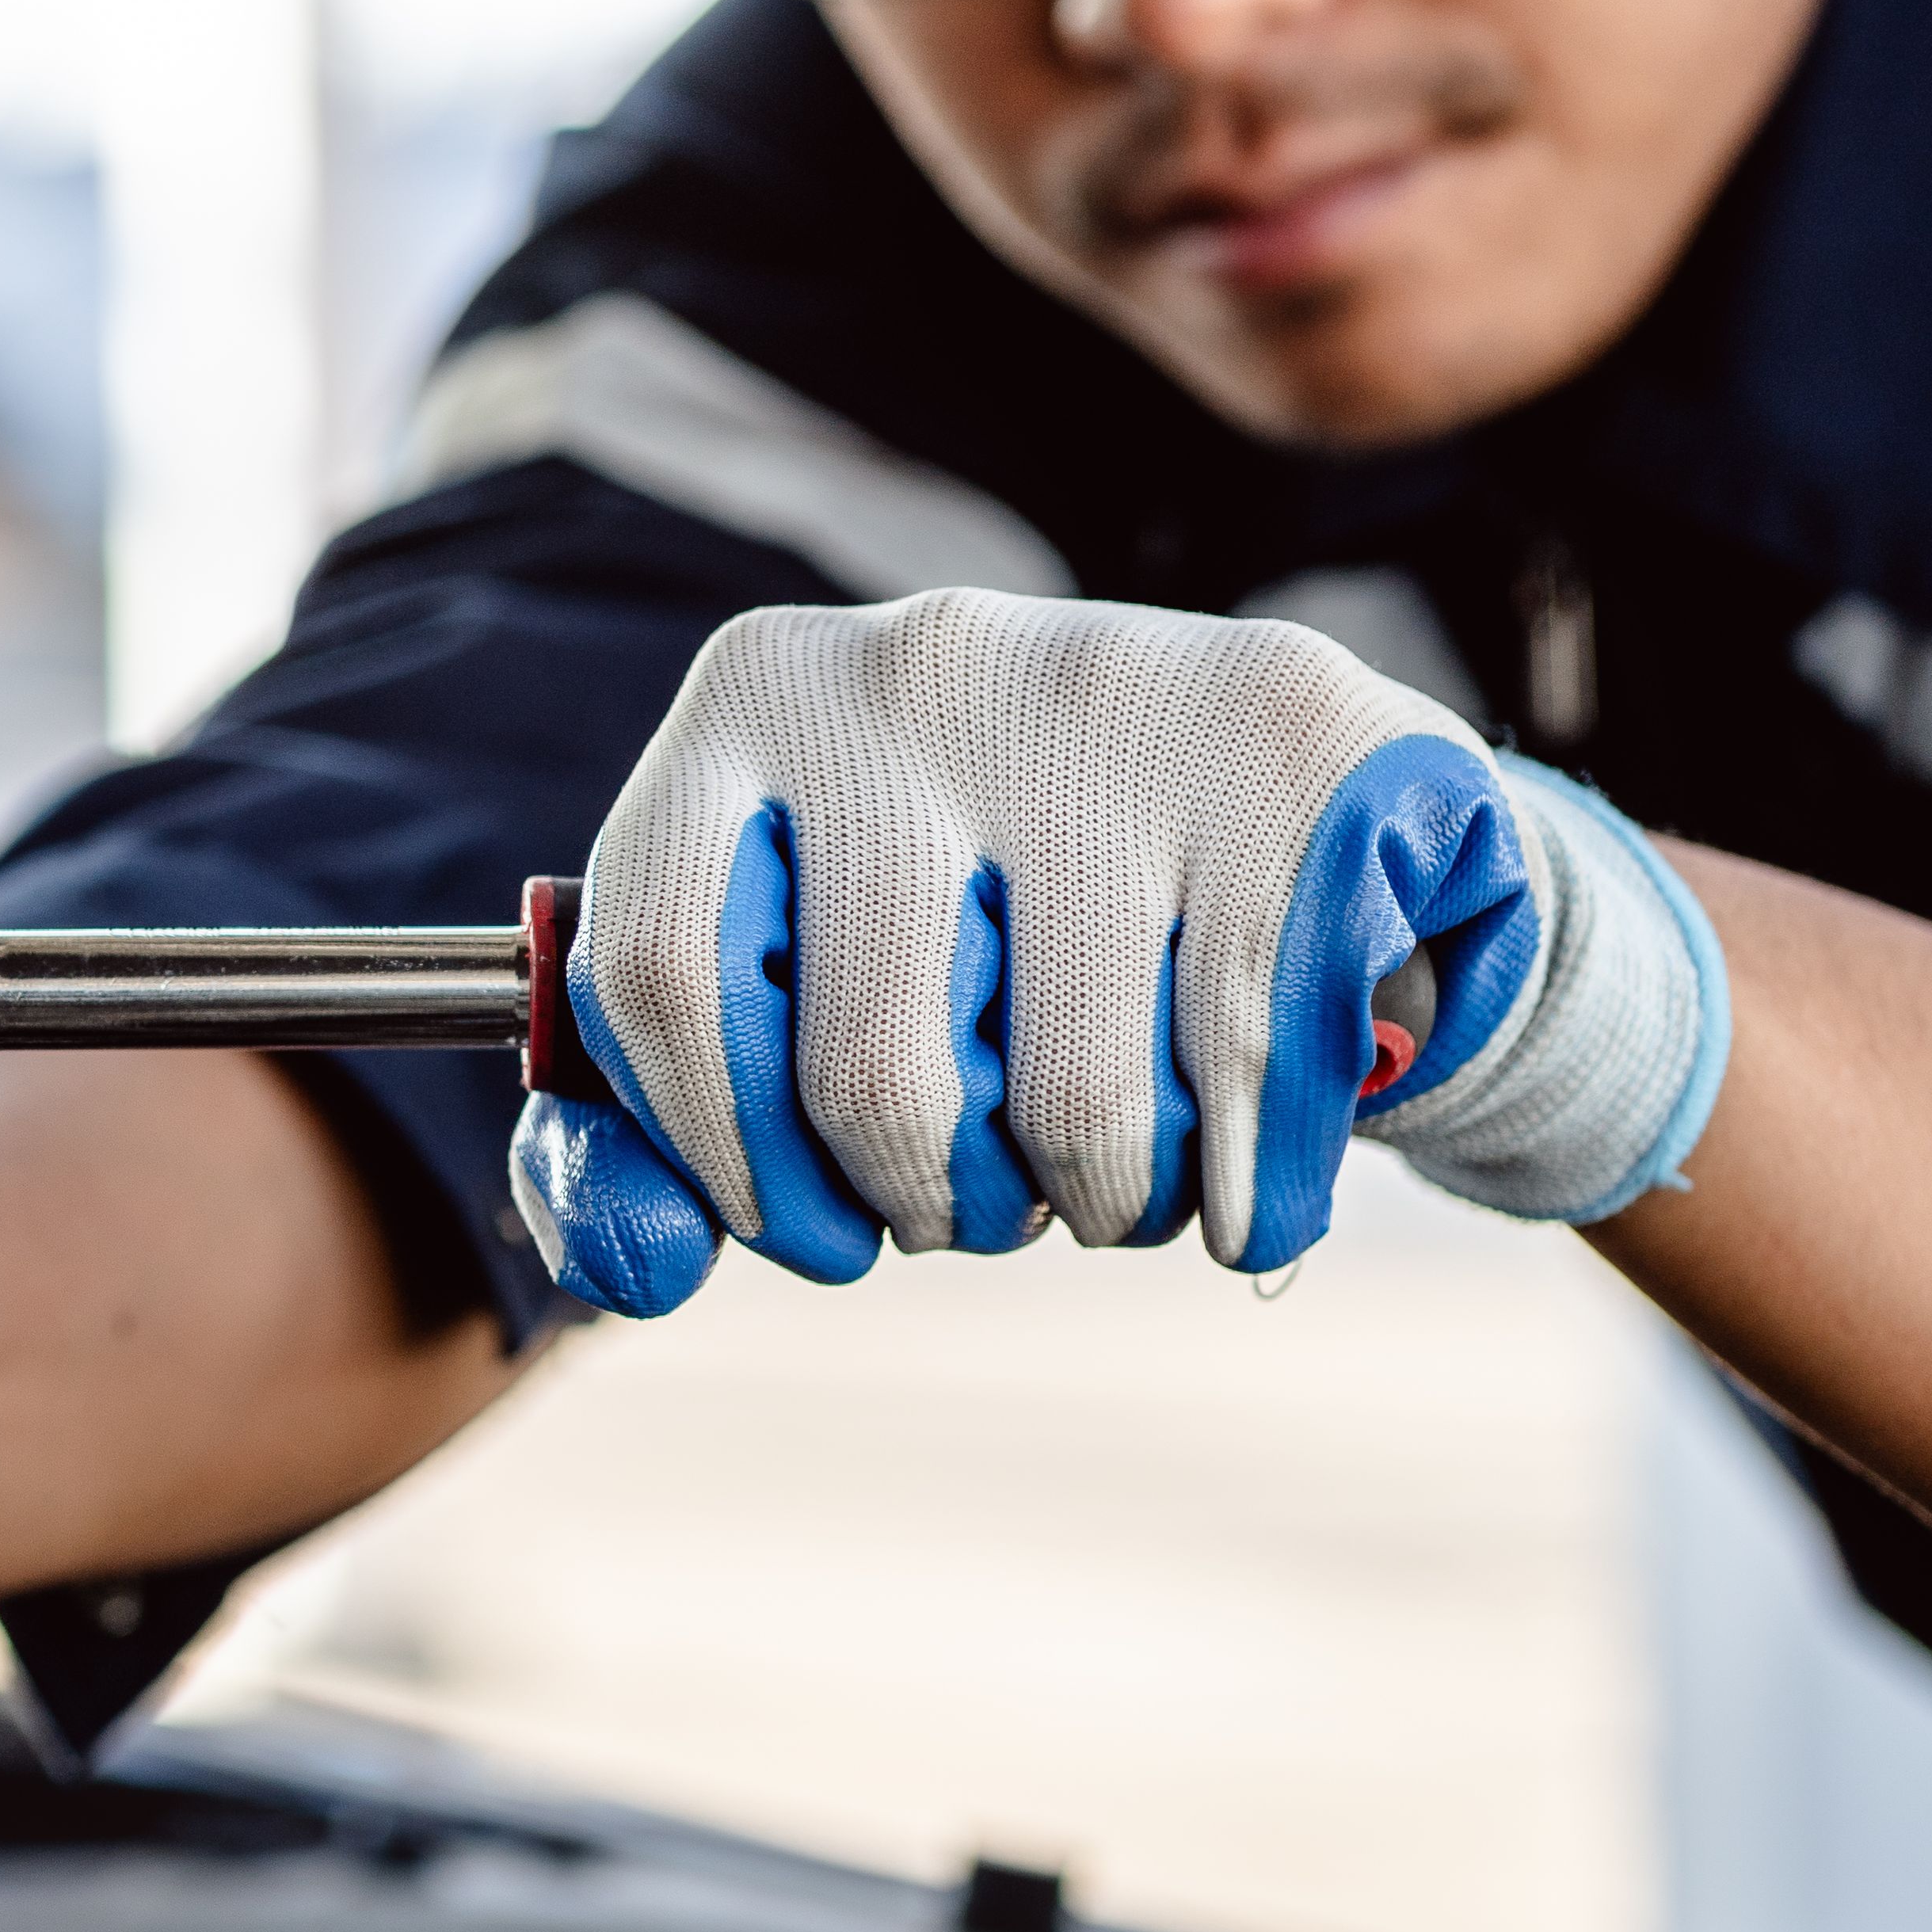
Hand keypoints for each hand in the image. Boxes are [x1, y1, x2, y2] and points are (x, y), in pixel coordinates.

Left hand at [507, 589, 1726, 1307]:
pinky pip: (1248, 1082)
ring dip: (1093, 1207)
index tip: (795, 1222)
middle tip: (974, 1197)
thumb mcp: (801, 978)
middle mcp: (919, 662)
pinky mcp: (1299, 747)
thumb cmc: (993, 909)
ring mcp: (1118, 689)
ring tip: (1108, 1160)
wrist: (1290, 785)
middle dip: (925, 1204)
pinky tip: (1238, 1150)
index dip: (717, 1154)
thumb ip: (657, 1139)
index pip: (651, 971)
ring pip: (1070, 1105)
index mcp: (755, 695)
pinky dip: (1239, 1186)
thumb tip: (632, 1268)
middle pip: (865, 1073)